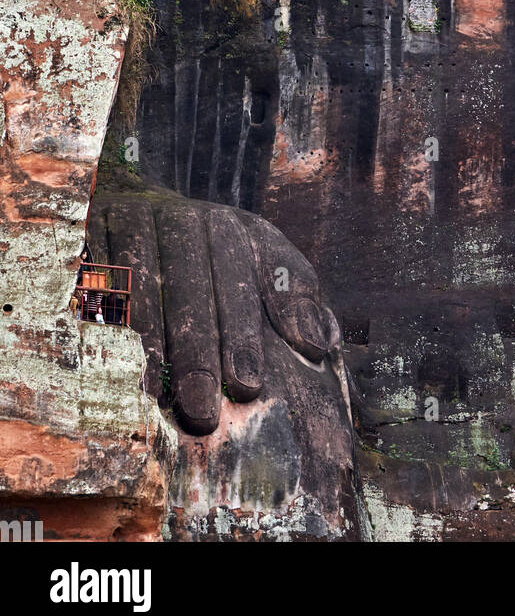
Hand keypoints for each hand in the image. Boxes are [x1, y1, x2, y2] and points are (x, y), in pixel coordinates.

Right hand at [88, 189, 344, 434]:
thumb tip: (321, 343)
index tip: (248, 386)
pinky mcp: (91, 232)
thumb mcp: (261, 259)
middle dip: (198, 352)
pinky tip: (110, 366)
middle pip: (191, 286)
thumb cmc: (212, 253)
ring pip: (141, 287)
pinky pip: (95, 283)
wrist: (138, 203)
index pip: (241, 276)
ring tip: (156, 399)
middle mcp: (181, 218)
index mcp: (229, 226)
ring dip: (148, 345)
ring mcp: (132, 221)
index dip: (243, 332)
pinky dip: (102, 325)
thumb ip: (294, 297)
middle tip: (203, 413)